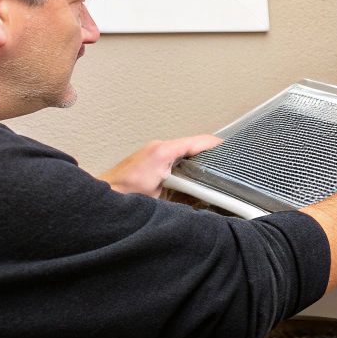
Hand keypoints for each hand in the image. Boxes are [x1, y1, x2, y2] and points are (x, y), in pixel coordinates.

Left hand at [99, 134, 222, 196]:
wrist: (104, 195)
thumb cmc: (125, 194)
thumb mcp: (162, 195)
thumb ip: (186, 191)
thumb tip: (206, 195)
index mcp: (165, 150)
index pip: (200, 141)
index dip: (218, 146)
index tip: (232, 149)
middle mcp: (160, 147)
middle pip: (195, 144)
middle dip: (212, 152)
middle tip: (228, 162)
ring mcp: (155, 152)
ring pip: (186, 150)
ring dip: (200, 158)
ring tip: (215, 169)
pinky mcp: (151, 159)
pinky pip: (176, 156)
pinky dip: (188, 162)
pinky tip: (194, 175)